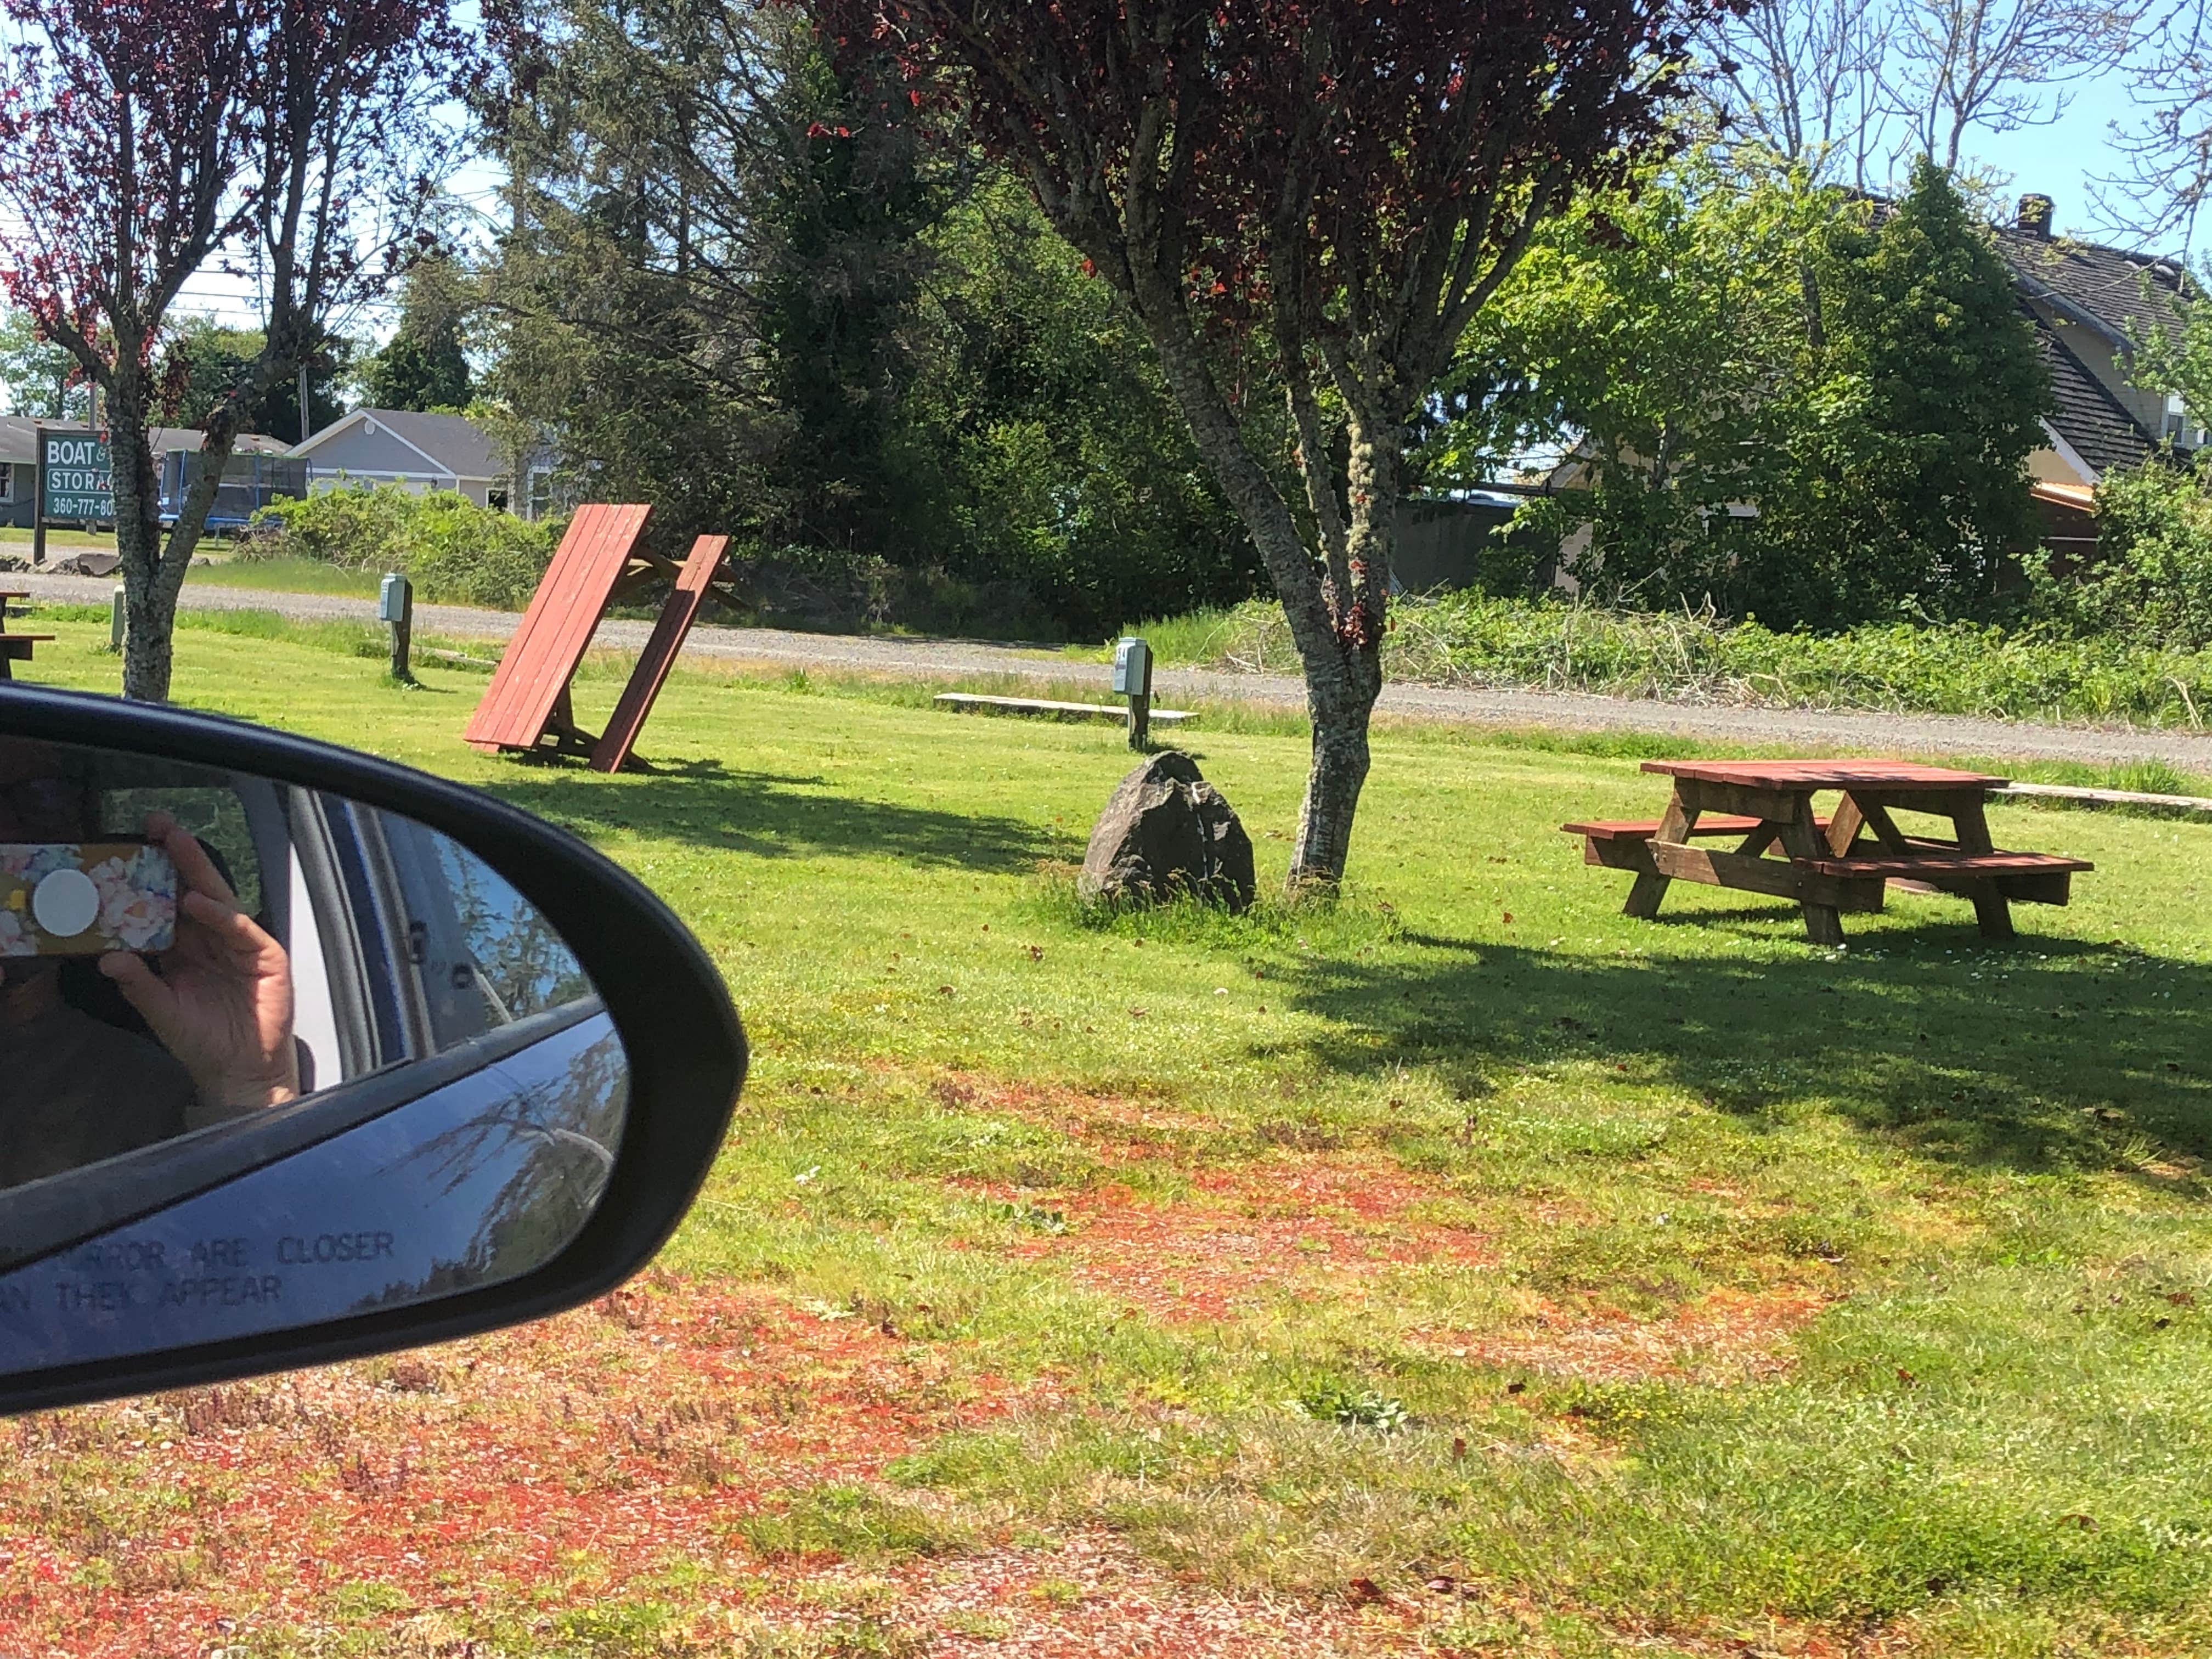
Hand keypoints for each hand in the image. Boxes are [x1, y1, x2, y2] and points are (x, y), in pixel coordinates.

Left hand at [99, 812, 298, 1117]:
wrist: (241, 1071)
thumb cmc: (203, 1042)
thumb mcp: (162, 1012)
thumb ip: (139, 984)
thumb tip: (106, 958)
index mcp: (186, 949)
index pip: (168, 904)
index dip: (152, 877)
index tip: (130, 848)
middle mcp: (212, 940)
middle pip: (195, 890)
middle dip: (177, 857)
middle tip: (158, 825)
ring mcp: (241, 946)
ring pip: (218, 900)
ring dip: (197, 872)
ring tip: (176, 844)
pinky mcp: (265, 958)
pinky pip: (241, 929)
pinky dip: (220, 915)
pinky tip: (199, 901)